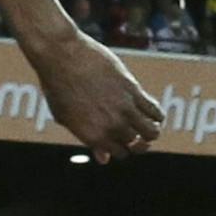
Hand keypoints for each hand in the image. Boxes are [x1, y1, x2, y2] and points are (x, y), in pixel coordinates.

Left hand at [26, 29, 162, 162]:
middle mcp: (110, 126)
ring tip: (146, 125)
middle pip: (136, 144)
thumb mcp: (66, 117)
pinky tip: (152, 112)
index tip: (120, 141)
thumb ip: (87, 139)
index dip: (121, 149)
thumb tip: (105, 159)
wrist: (62, 56)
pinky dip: (158, 115)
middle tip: (134, 132)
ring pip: (151, 132)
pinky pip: (155, 111)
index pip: (119, 153)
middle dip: (137, 141)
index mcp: (91, 136)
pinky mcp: (133, 91)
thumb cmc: (57, 86)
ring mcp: (124, 109)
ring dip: (151, 132)